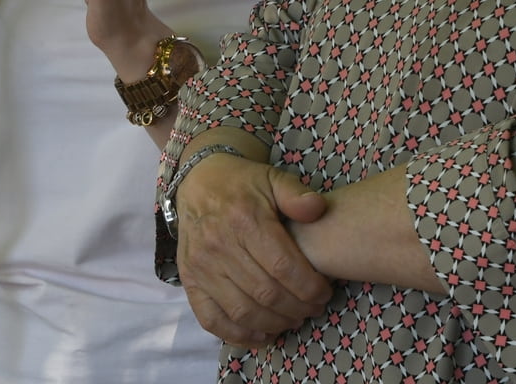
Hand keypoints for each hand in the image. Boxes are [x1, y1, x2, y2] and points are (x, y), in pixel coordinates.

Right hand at [176, 154, 332, 345]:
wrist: (198, 182)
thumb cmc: (242, 184)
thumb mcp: (272, 178)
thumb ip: (296, 194)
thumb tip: (317, 208)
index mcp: (244, 219)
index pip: (282, 266)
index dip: (309, 286)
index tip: (325, 292)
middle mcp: (219, 246)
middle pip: (265, 293)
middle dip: (297, 307)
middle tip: (314, 308)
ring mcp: (201, 267)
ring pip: (242, 311)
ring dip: (274, 323)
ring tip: (294, 319)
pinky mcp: (190, 281)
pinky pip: (212, 319)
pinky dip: (239, 335)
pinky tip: (262, 336)